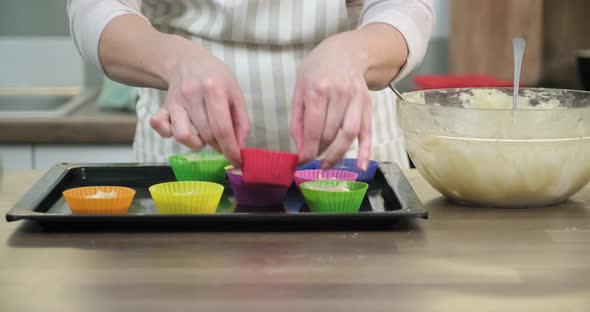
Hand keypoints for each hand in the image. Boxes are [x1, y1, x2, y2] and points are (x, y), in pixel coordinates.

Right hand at [149, 44, 249, 165]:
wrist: (187, 60)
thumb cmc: (216, 79)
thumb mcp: (235, 93)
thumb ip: (242, 122)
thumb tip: (240, 148)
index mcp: (214, 89)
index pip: (222, 128)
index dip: (230, 149)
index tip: (236, 161)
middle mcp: (192, 94)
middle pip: (206, 135)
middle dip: (217, 145)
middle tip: (222, 139)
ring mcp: (175, 101)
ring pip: (182, 136)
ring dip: (196, 143)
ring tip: (203, 135)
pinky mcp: (163, 106)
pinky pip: (159, 127)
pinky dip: (169, 134)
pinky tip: (181, 128)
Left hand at [291, 31, 371, 169]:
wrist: (345, 51)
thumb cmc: (317, 70)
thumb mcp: (299, 88)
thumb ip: (298, 119)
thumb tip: (300, 147)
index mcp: (317, 89)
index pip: (314, 128)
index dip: (307, 150)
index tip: (302, 162)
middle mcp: (339, 94)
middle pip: (330, 133)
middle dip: (320, 152)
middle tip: (312, 161)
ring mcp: (356, 99)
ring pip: (348, 135)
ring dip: (337, 155)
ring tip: (327, 166)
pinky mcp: (367, 104)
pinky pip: (367, 131)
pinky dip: (365, 150)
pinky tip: (360, 166)